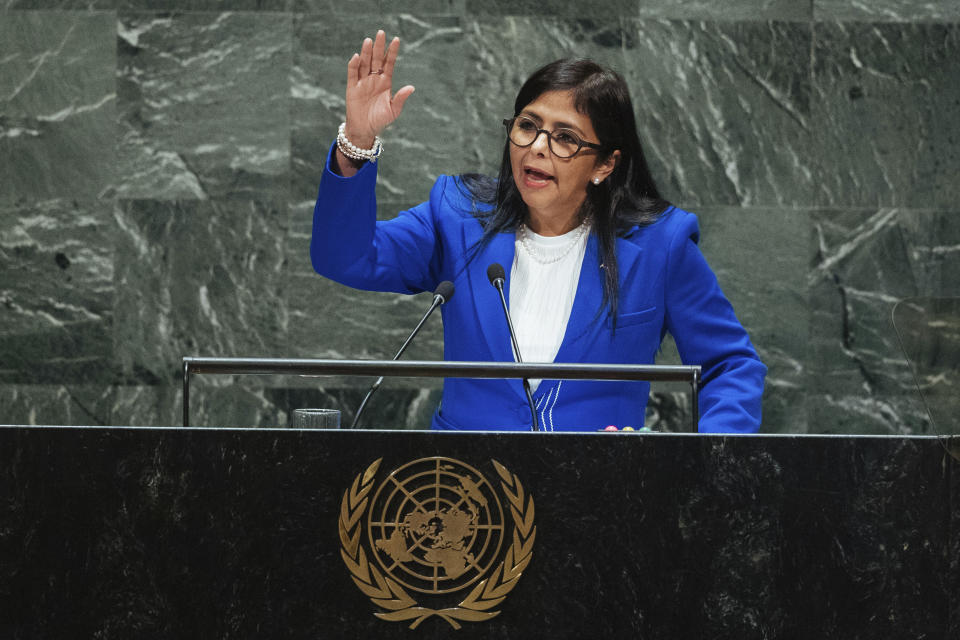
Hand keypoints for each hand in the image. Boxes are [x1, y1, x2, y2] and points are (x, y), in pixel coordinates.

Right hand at [343, 30, 414, 148]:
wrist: (364, 130)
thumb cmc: (380, 120)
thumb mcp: (393, 110)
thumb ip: (400, 98)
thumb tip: (412, 87)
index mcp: (386, 82)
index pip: (389, 63)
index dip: (392, 52)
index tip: (397, 39)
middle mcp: (374, 79)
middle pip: (377, 59)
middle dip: (379, 46)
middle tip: (381, 32)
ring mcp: (363, 82)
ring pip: (365, 63)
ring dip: (366, 52)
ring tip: (369, 40)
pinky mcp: (352, 88)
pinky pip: (353, 74)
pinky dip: (354, 65)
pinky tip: (357, 56)